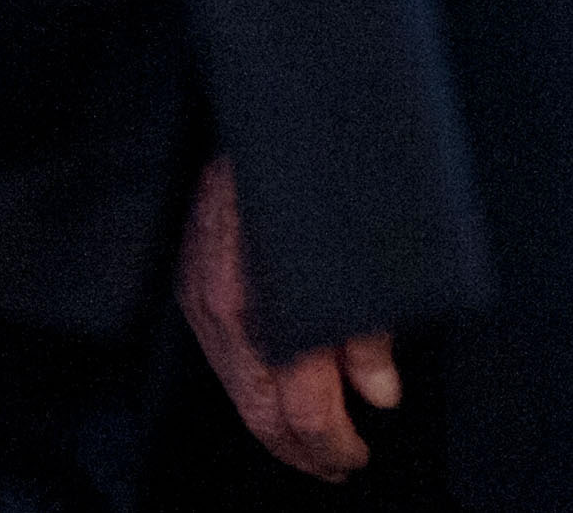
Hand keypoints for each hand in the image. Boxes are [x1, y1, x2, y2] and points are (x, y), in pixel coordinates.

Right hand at [178, 156, 400, 482]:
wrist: (277, 109)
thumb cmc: (328, 171)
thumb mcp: (370, 253)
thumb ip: (371, 330)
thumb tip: (379, 393)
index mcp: (272, 304)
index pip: (300, 408)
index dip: (331, 444)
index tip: (354, 457)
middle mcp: (226, 307)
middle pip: (260, 413)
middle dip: (300, 449)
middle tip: (336, 463)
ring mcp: (203, 295)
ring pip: (235, 389)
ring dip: (273, 423)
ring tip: (313, 440)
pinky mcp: (194, 280)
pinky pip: (222, 354)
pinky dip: (251, 383)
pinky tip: (276, 390)